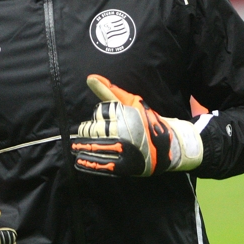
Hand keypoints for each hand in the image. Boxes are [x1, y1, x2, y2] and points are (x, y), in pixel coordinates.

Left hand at [71, 75, 202, 176]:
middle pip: (95, 131)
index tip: (87, 126)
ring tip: (74, 148)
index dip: (91, 122)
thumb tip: (90, 77)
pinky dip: (89, 164)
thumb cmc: (145, 120)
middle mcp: (125, 131)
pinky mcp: (126, 166)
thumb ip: (108, 90)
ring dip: (82, 148)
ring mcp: (126, 150)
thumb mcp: (130, 102)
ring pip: (96, 147)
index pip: (98, 115)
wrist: (168, 145)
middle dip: (84, 135)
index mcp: (126, 115)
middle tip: (77, 139)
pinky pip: (102, 165)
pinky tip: (80, 161)